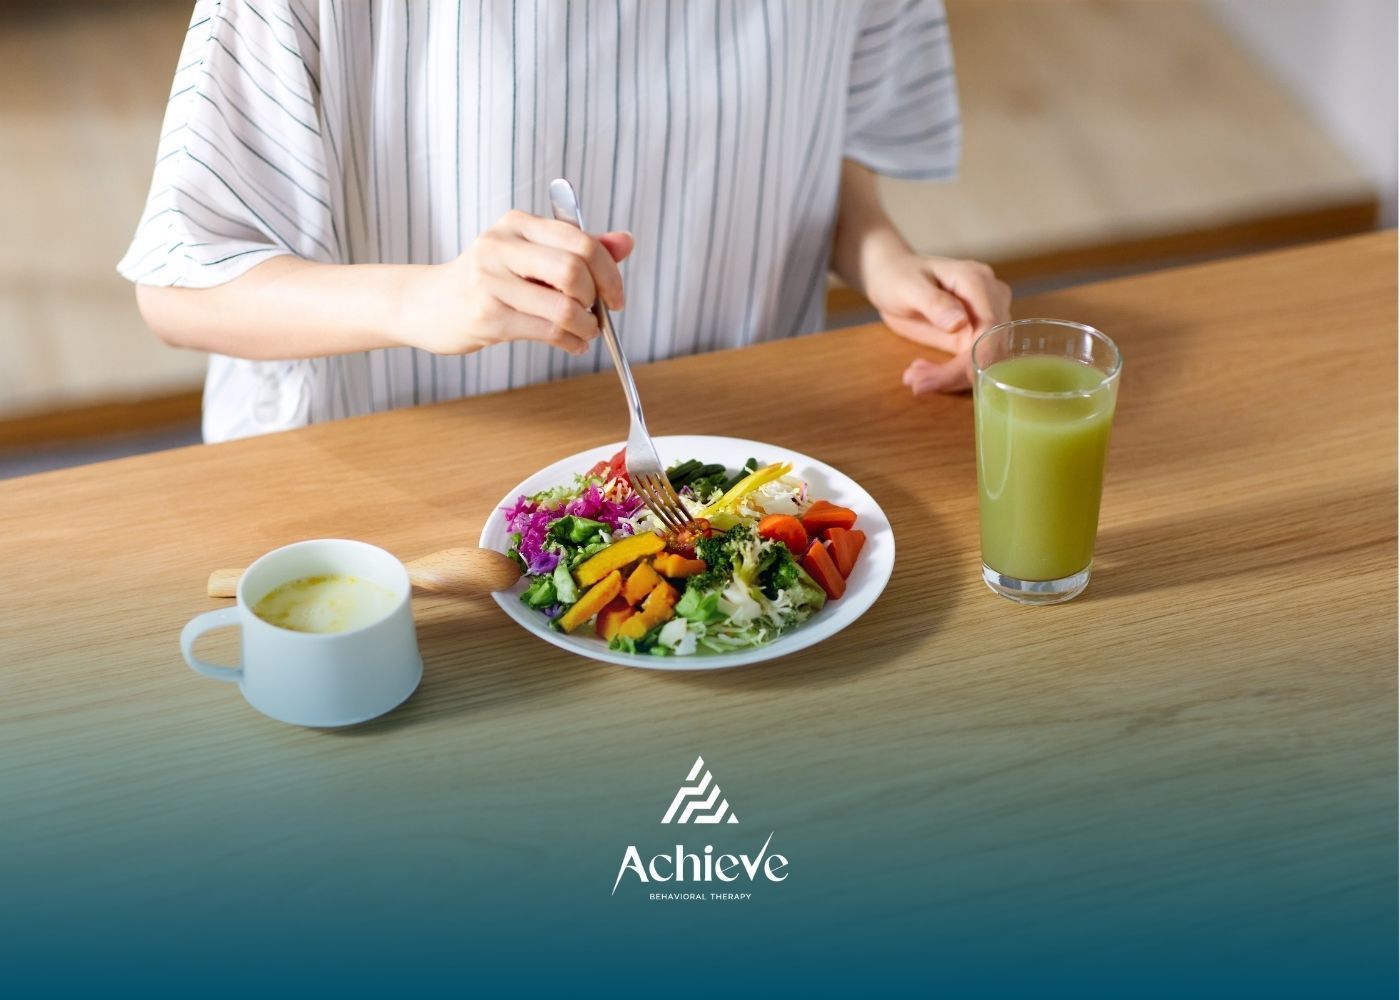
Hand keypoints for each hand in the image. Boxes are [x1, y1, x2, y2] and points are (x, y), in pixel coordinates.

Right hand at [393, 210, 633, 355]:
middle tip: (598, 314)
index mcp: (517, 224)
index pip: (580, 240)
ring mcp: (490, 281)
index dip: (609, 271)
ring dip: (586, 327)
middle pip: (575, 270)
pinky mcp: (486, 316)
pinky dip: (570, 341)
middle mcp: (501, 246)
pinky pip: (546, 331)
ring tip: (585, 333)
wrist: (426, 304)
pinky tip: (571, 343)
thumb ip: (579, 248)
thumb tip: (626, 242)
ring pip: (563, 307)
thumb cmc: (486, 280)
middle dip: (597, 299)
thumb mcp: (530, 256)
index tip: (616, 296)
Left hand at [865, 253, 1010, 393]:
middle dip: (956, 372)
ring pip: (982, 359)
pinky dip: (947, 374)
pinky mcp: (975, 334)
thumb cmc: (898, 276)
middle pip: (989, 347)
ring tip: (913, 378)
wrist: (891, 278)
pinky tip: (920, 371)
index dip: (976, 356)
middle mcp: (990, 298)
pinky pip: (970, 361)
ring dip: (949, 377)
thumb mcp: (909, 287)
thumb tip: (959, 323)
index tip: (953, 378)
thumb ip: (934, 303)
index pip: (989, 325)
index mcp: (977, 281)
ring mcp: (985, 317)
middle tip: (917, 382)